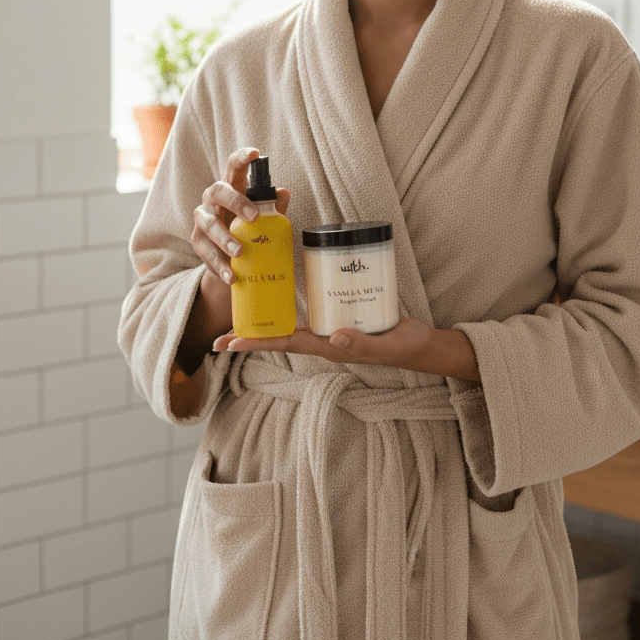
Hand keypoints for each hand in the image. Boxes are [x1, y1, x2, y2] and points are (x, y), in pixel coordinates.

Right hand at [190, 145, 290, 294]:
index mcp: (232, 187)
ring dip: (224, 238)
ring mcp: (203, 219)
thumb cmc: (249, 229)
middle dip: (235, 202)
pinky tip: (232, 275)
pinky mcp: (197, 242)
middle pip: (218, 191)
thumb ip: (273, 207)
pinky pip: (206, 252)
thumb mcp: (264, 218)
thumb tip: (283, 193)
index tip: (255, 154)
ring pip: (208, 223)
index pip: (233, 167)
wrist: (230, 260)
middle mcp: (213, 199)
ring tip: (240, 253)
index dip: (242, 158)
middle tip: (255, 218)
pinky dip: (219, 264)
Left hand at [213, 317, 481, 382]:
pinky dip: (291, 305)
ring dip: (266, 322)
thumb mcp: (385, 345)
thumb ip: (362, 343)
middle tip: (218, 337)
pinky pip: (310, 313)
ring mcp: (331, 329)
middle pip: (280, 336)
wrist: (420, 345)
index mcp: (329, 346)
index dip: (256, 342)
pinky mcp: (340, 316)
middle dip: (250, 336)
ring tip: (243, 311)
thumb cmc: (403, 346)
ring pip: (291, 325)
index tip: (227, 343)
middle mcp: (324, 338)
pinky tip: (283, 292)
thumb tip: (334, 336)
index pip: (285, 343)